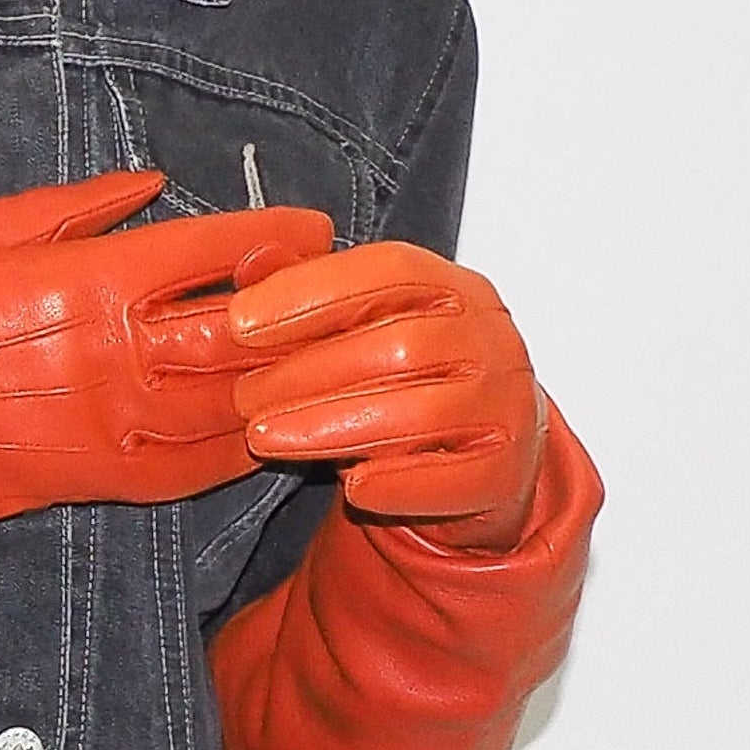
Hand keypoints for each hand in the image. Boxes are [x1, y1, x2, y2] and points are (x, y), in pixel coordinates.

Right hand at [0, 171, 335, 528]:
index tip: (312, 224)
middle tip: (338, 285)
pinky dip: (244, 444)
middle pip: (246, 331)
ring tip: (322, 354)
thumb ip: (76, 207)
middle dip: (302, 305)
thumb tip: (150, 185)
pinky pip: (198, 468)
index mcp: (88, 284)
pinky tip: (268, 424)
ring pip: (235, 403)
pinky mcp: (100, 481)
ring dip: (286, 378)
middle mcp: (117, 358)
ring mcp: (115, 428)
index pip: (213, 253)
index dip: (274, 235)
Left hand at [228, 240, 545, 549]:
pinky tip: (350, 487)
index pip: (387, 271)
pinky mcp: (508, 470)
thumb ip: (308, 289)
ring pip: (420, 413)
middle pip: (398, 346)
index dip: (309, 292)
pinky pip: (453, 479)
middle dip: (308, 372)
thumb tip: (248, 262)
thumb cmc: (405, 377)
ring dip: (333, 427)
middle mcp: (490, 337)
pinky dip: (397, 483)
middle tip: (244, 395)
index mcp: (453, 286)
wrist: (479, 455)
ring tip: (266, 437)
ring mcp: (507, 403)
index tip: (241, 321)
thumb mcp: (358, 325)